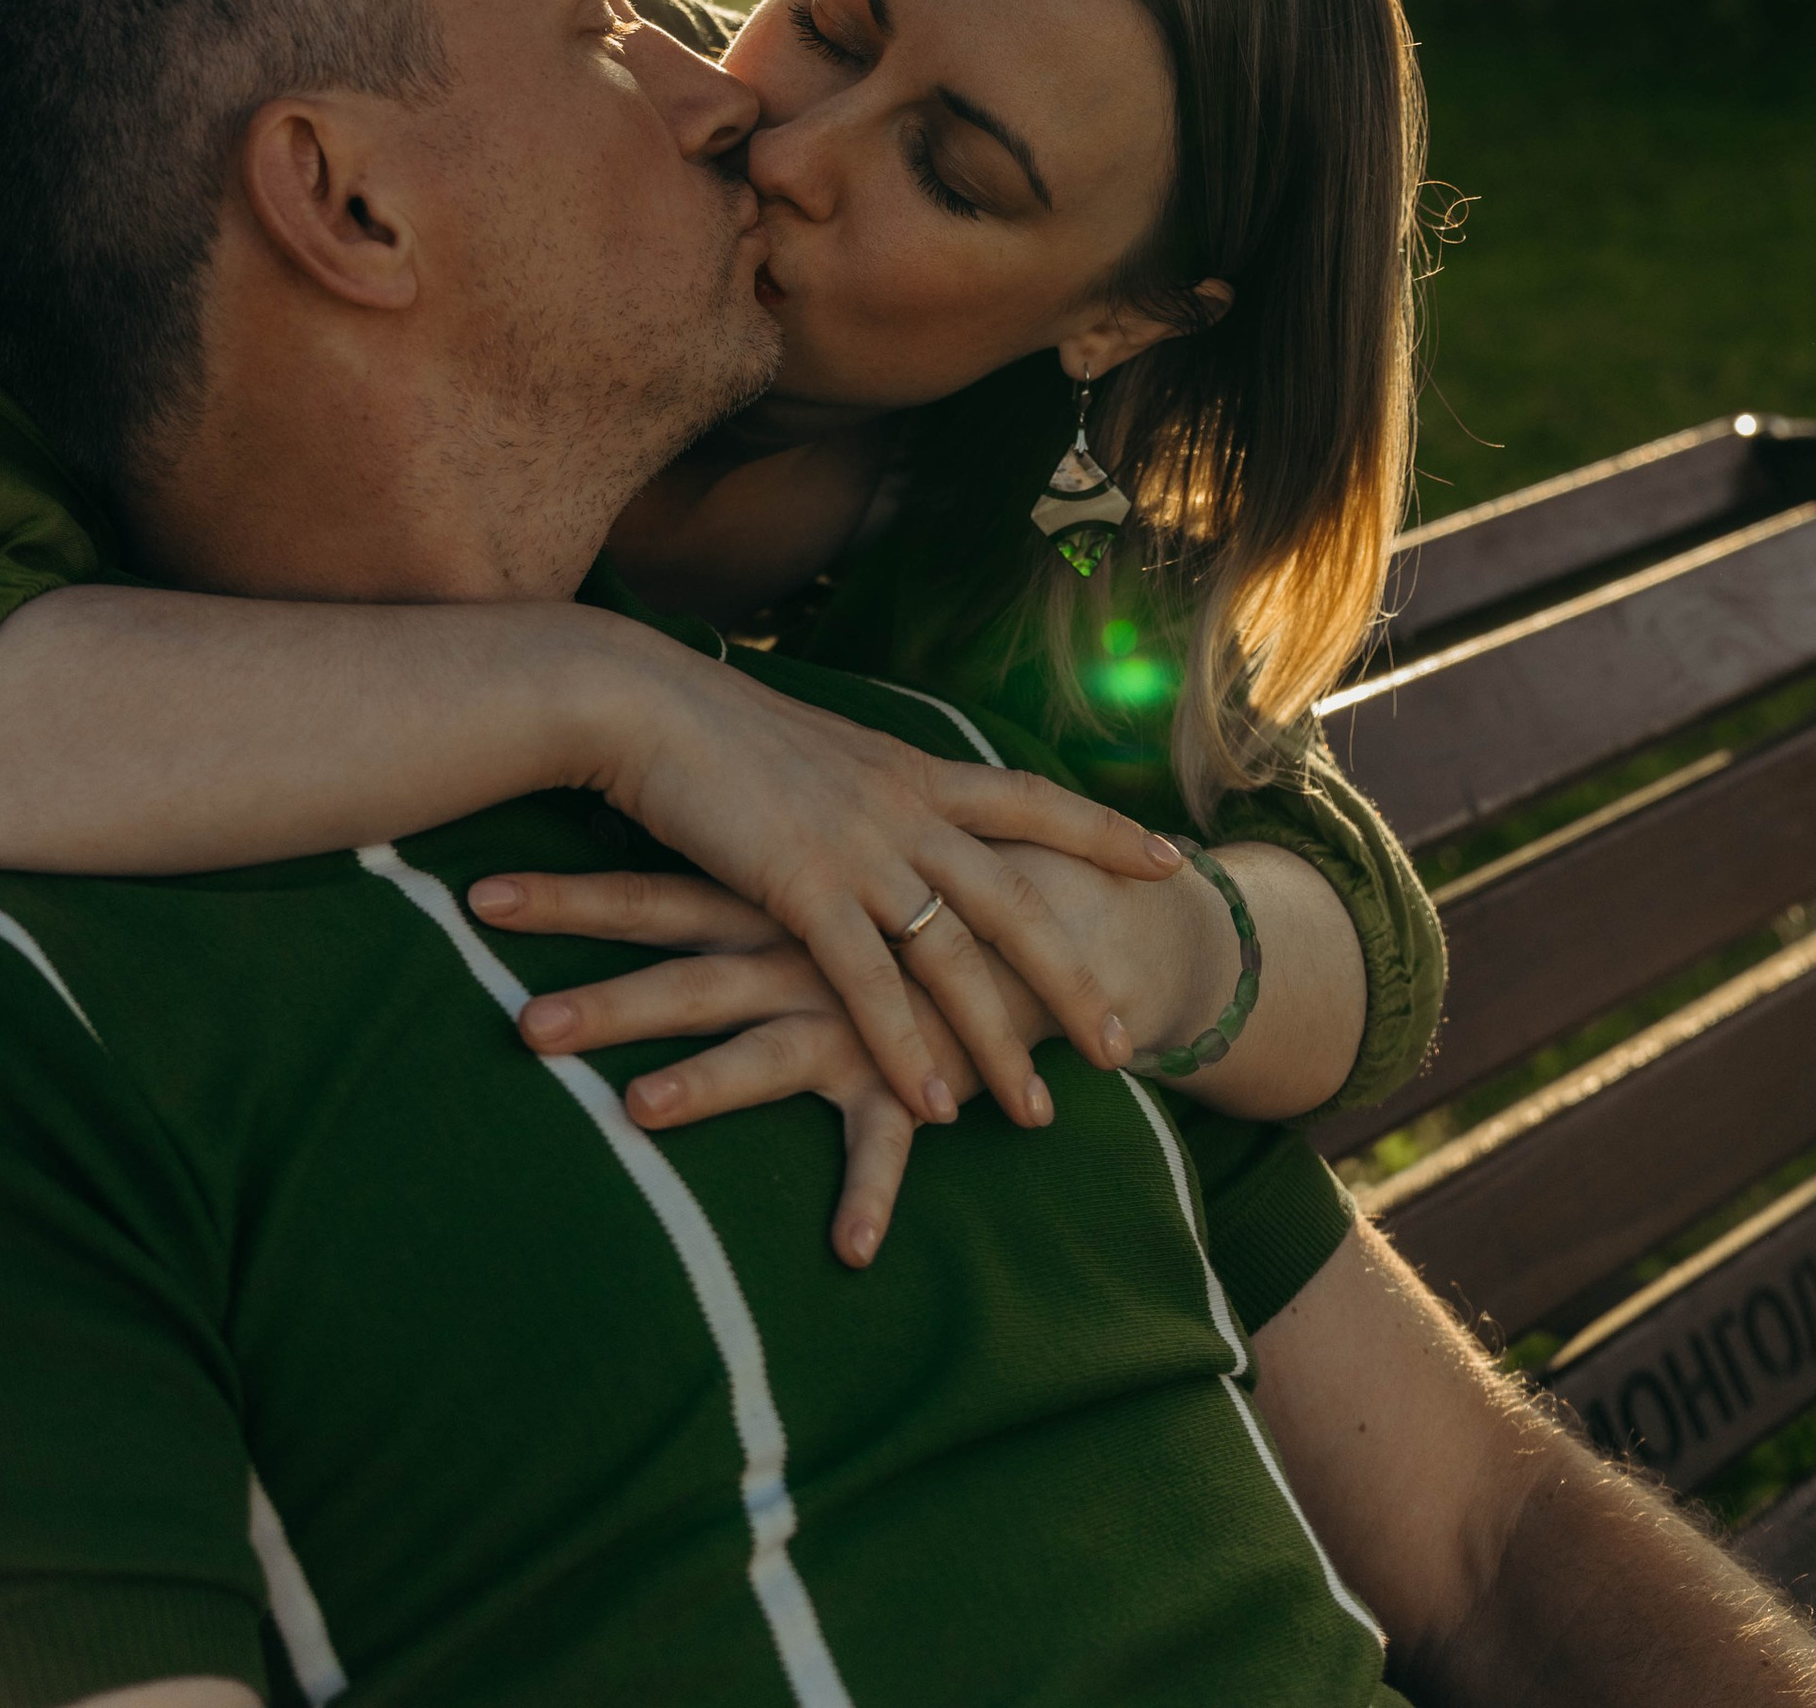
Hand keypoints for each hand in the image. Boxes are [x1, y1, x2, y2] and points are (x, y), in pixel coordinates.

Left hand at [471, 866, 1019, 1265]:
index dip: (566, 896)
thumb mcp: (815, 872)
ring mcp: (846, 1020)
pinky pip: (885, 1144)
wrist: (1044, 910)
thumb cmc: (909, 893)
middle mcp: (794, 958)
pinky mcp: (904, 1079)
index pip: (648, 893)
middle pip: (684, 976)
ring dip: (703, 1083)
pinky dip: (869, 1194)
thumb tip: (633, 857)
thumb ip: (734, 874)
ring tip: (636, 1109)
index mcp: (766, 905)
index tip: (478, 897)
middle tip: (523, 1024)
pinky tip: (847, 1248)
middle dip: (603, 1000)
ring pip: (764, 1052)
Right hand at [554, 626, 1186, 1130]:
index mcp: (912, 769)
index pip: (1032, 799)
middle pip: (1017, 901)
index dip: (1104, 830)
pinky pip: (870, 983)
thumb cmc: (719, 730)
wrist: (646, 704)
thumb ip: (869, 789)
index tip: (1169, 858)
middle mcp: (904, 806)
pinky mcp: (800, 886)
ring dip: (998, 1042)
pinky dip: (905, 1047)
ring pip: (955, 956)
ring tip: (1036, 1111)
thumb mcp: (821, 752)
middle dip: (1074, 980)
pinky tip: (935, 1105)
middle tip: (1127, 1046)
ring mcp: (859, 846)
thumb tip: (894, 806)